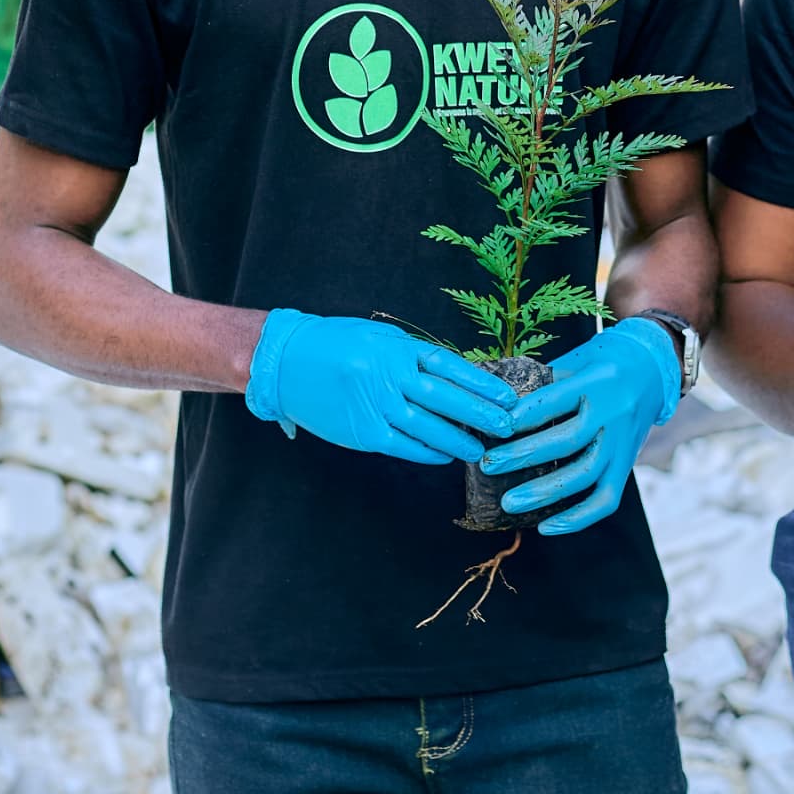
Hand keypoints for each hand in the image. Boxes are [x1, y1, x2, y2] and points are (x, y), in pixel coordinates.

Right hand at [244, 310, 516, 463]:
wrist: (285, 362)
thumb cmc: (334, 344)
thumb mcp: (378, 337)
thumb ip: (412, 356)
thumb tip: (454, 378)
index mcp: (396, 348)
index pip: (450, 367)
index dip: (481, 384)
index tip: (507, 396)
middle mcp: (388, 376)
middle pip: (445, 399)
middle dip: (480, 415)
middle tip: (508, 426)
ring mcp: (375, 406)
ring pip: (428, 427)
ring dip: (458, 439)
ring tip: (482, 448)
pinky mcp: (361, 432)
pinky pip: (403, 445)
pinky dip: (427, 452)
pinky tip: (445, 455)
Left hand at [480, 318, 679, 535]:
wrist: (655, 368)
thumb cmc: (607, 359)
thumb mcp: (578, 358)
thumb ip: (546, 380)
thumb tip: (501, 403)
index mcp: (598, 381)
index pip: (556, 401)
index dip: (523, 415)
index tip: (493, 427)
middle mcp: (615, 414)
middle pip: (567, 441)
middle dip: (523, 456)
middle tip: (488, 465)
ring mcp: (623, 443)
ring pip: (585, 475)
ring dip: (544, 492)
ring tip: (509, 503)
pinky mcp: (628, 465)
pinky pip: (606, 499)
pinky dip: (577, 518)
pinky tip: (546, 527)